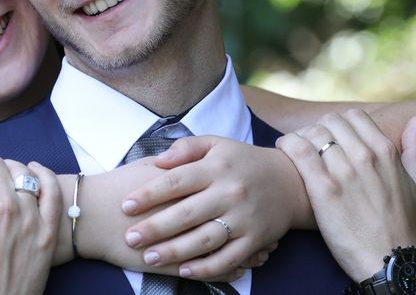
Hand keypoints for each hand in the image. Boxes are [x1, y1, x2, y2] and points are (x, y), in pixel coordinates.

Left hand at [119, 136, 294, 280]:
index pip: (176, 181)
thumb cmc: (242, 161)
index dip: (149, 194)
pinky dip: (206, 267)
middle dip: (154, 227)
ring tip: (149, 256)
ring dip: (174, 251)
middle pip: (186, 213)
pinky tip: (184, 271)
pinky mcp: (256, 239)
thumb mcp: (216, 143)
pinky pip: (228, 258)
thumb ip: (186, 148)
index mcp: (216, 167)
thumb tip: (158, 161)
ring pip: (205, 239)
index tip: (125, 206)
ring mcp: (244, 217)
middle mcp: (230, 192)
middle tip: (130, 238)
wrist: (290, 181)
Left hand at [276, 109, 415, 280]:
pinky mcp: (323, 189)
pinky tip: (284, 151)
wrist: (388, 261)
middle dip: (318, 129)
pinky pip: (298, 150)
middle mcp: (365, 156)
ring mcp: (344, 171)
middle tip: (310, 144)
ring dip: (300, 136)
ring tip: (294, 149)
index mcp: (385, 151)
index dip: (339, 124)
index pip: (353, 116)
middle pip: (330, 121)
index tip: (330, 137)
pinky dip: (288, 145)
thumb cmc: (403, 225)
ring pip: (312, 132)